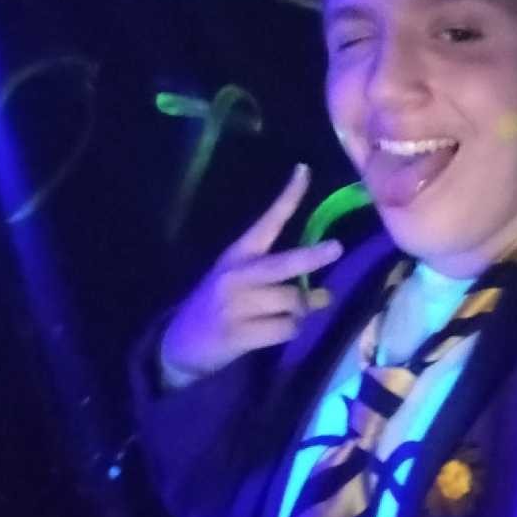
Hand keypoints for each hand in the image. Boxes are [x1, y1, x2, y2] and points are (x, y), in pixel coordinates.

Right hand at [160, 164, 342, 382]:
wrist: (179, 345)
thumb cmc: (219, 308)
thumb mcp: (243, 284)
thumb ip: (282, 284)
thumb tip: (325, 294)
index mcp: (237, 255)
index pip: (267, 222)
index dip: (287, 197)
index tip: (304, 170)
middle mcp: (236, 275)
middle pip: (283, 263)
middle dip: (312, 256)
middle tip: (336, 247)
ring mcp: (235, 305)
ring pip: (291, 301)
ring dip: (302, 310)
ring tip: (292, 315)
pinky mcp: (237, 334)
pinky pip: (285, 329)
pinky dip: (291, 331)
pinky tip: (277, 332)